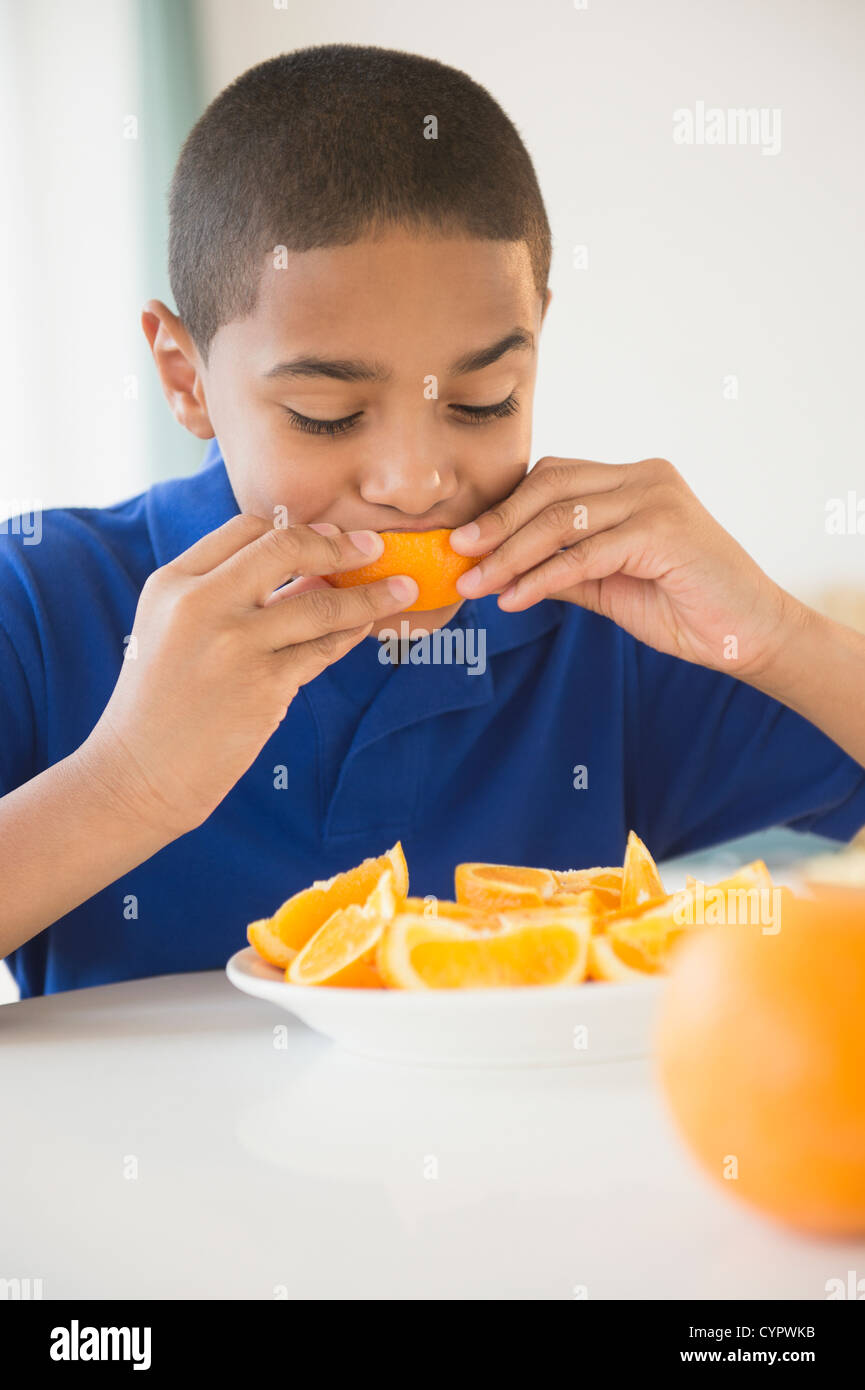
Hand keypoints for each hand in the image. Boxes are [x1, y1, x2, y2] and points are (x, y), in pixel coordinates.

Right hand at [85, 516, 416, 835]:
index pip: (246, 528)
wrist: (140, 772)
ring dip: (369, 594)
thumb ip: (231, 595)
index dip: (297, 528)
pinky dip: (352, 634)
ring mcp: (234, 646)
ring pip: (320, 603)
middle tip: (373, 546)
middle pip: (285, 547)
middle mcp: (201, 605)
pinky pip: (324, 649)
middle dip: (338, 544)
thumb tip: (314, 569)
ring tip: (403, 588)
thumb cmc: (164, 700)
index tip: (330, 537)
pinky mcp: (264, 687)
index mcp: (173, 583)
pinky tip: (368, 628)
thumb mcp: (176, 630)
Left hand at [450, 456, 792, 678]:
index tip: (465, 542)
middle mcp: (645, 477)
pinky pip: (586, 552)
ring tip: (477, 583)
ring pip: (562, 517)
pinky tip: (515, 597)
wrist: (749, 637)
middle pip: (550, 486)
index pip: (553, 478)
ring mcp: (657, 498)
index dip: (504, 507)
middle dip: (498, 523)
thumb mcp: (607, 585)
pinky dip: (544, 576)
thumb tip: (500, 569)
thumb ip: (562, 568)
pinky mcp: (663, 531)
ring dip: (511, 553)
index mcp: (632, 480)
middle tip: (458, 555)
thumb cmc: (685, 609)